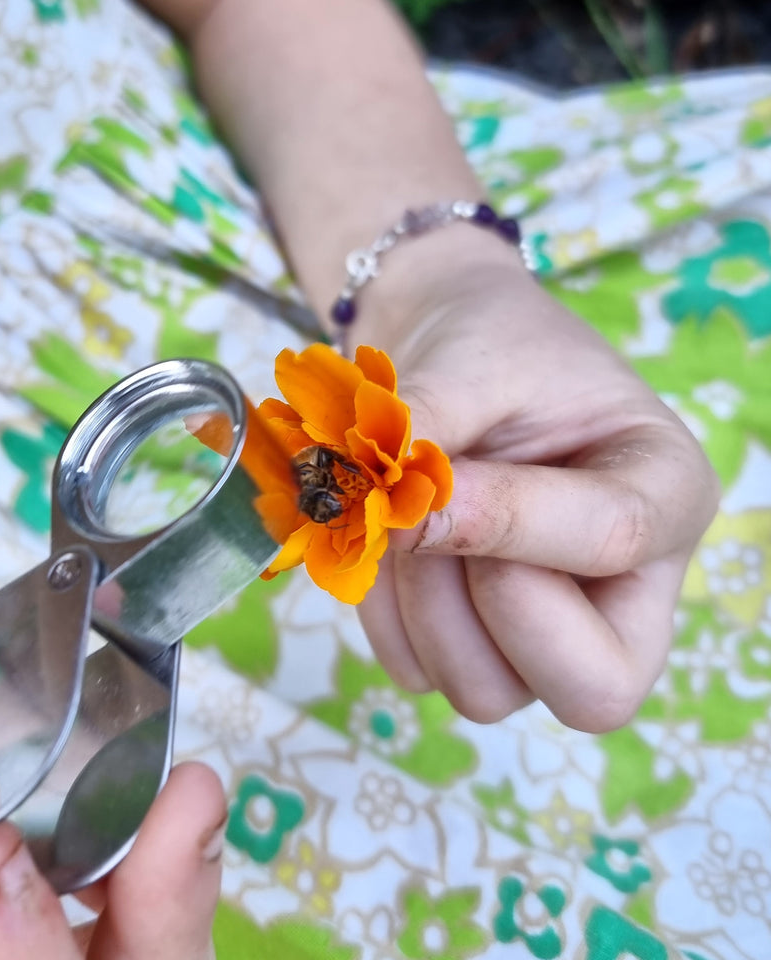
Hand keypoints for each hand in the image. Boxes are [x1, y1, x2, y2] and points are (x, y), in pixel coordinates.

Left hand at [356, 253, 718, 731]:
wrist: (439, 351)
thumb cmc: (484, 345)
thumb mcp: (472, 362)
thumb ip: (430, 430)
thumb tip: (371, 503)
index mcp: (665, 495)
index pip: (613, 542)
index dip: (501, 521)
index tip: (419, 476)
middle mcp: (623, 587)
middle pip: (593, 692)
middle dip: (488, 605)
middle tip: (435, 519)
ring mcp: (547, 634)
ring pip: (484, 691)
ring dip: (420, 600)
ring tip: (405, 514)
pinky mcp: (473, 648)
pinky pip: (414, 669)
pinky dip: (382, 609)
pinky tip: (389, 543)